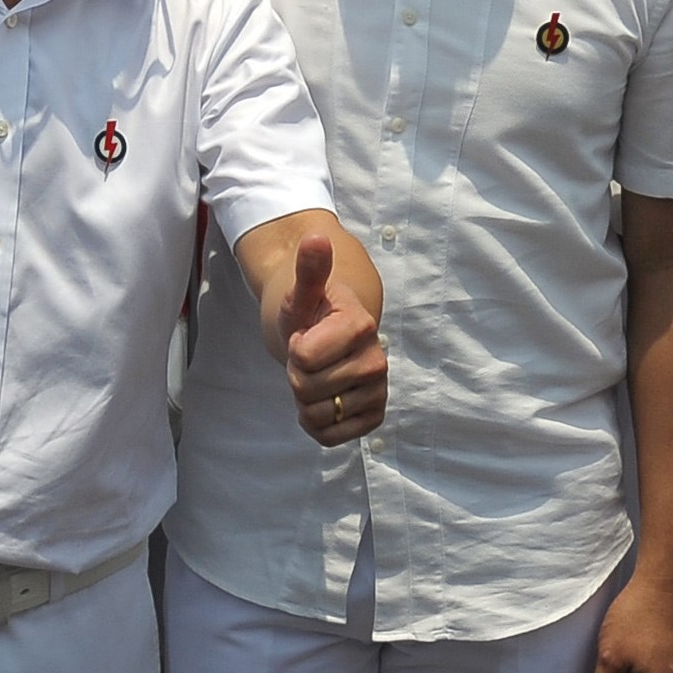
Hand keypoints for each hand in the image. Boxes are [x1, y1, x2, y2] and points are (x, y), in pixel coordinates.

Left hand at [274, 233, 385, 446]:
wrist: (330, 337)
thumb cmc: (312, 313)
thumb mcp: (301, 292)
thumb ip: (308, 268)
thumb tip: (314, 236)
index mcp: (360, 325)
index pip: (303, 357)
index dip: (294, 348)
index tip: (305, 335)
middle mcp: (378, 360)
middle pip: (305, 388)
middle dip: (297, 375)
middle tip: (310, 357)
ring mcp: (378, 391)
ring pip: (317, 415)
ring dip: (305, 400)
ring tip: (318, 376)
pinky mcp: (374, 417)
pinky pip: (329, 436)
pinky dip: (317, 423)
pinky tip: (325, 400)